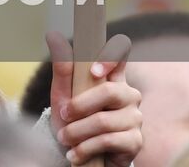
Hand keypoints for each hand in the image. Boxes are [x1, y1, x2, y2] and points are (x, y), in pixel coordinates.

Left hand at [47, 31, 142, 166]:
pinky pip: (108, 141)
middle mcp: (127, 94)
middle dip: (80, 106)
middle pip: (109, 91)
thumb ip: (62, 67)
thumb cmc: (72, 120)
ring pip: (104, 121)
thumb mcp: (63, 94)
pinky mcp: (135, 141)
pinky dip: (85, 148)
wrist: (79, 153)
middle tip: (63, 116)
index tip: (94, 69)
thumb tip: (53, 34)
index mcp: (112, 77)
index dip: (111, 56)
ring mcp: (134, 118)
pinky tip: (74, 154)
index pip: (121, 53)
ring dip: (77, 132)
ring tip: (65, 139)